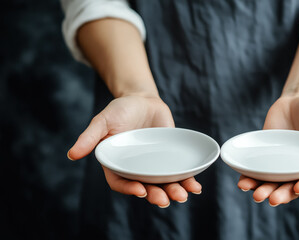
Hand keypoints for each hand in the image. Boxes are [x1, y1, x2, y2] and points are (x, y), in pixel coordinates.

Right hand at [67, 94, 201, 207]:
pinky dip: (187, 180)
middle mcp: (136, 168)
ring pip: (164, 183)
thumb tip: (72, 154)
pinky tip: (195, 186)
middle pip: (146, 187)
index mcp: (118, 163)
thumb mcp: (103, 121)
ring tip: (184, 195)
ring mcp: (154, 164)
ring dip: (174, 191)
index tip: (141, 190)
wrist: (143, 99)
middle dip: (156, 195)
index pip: (121, 182)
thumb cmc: (120, 109)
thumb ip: (90, 137)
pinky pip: (179, 172)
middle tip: (166, 200)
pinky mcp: (170, 158)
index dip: (129, 189)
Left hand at [237, 95, 298, 205]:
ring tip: (255, 194)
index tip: (298, 187)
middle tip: (271, 199)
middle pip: (292, 188)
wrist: (295, 99)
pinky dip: (250, 178)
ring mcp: (284, 165)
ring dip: (264, 191)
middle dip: (281, 195)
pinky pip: (259, 172)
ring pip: (274, 184)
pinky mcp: (268, 159)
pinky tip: (242, 181)